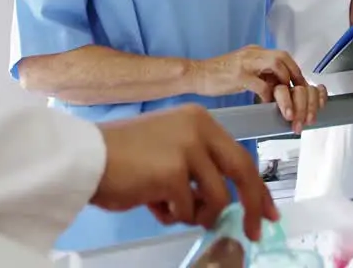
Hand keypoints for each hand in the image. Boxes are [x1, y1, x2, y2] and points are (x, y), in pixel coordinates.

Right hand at [93, 104, 279, 239]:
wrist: (85, 157)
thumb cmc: (120, 157)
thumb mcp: (169, 148)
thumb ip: (198, 166)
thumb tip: (227, 199)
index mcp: (198, 120)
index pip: (241, 155)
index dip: (257, 187)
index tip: (267, 210)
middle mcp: (198, 128)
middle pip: (242, 172)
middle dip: (252, 207)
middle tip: (253, 231)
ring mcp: (187, 149)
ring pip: (216, 200)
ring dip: (195, 214)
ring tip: (168, 206)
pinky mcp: (174, 172)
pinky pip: (187, 210)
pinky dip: (171, 215)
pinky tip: (151, 202)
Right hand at [194, 45, 305, 99]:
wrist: (197, 74)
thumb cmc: (218, 75)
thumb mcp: (243, 70)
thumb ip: (260, 73)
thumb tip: (277, 86)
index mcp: (255, 51)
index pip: (282, 56)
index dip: (294, 70)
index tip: (299, 86)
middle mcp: (253, 53)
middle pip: (284, 57)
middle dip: (295, 75)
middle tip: (299, 92)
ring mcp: (246, 63)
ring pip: (276, 65)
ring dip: (285, 82)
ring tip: (285, 98)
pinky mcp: (239, 76)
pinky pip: (261, 84)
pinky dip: (268, 94)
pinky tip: (266, 103)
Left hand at [268, 82, 328, 134]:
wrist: (266, 102)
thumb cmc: (263, 109)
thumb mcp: (257, 110)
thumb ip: (264, 112)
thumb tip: (264, 122)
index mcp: (272, 87)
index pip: (282, 90)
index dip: (286, 103)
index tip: (289, 116)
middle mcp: (287, 84)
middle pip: (300, 91)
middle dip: (301, 110)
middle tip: (298, 125)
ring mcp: (298, 86)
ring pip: (311, 90)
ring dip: (312, 107)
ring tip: (309, 121)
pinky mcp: (308, 91)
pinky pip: (319, 89)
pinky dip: (321, 97)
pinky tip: (320, 106)